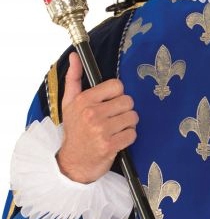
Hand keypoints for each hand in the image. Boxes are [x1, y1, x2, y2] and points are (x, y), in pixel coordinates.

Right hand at [56, 52, 138, 183]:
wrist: (73, 162)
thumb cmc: (74, 130)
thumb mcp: (69, 102)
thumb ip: (74, 78)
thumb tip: (74, 56)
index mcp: (84, 100)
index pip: (117, 86)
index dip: (117, 94)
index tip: (110, 102)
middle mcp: (92, 114)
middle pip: (128, 101)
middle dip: (124, 110)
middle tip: (113, 118)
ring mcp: (101, 130)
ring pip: (132, 117)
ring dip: (127, 124)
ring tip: (115, 129)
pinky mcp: (110, 145)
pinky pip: (132, 134)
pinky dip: (128, 137)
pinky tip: (117, 140)